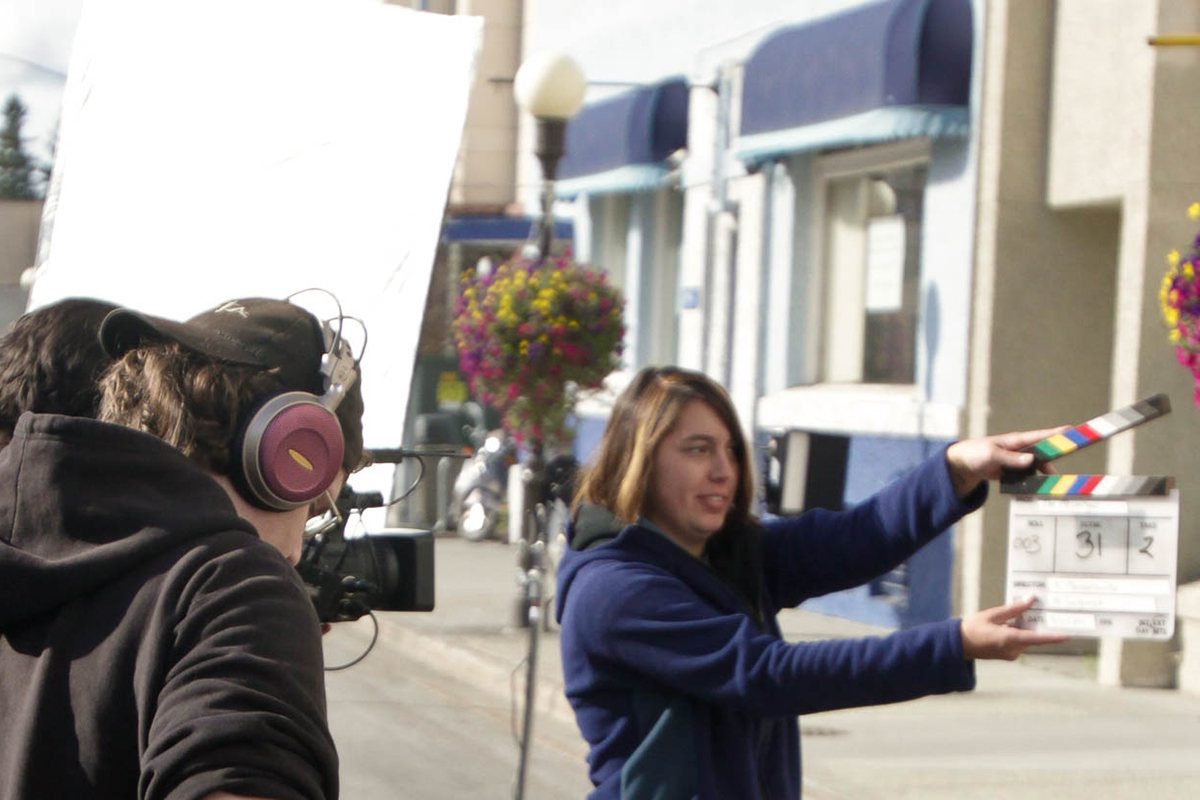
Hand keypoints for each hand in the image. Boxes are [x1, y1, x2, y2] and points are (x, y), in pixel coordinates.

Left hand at [944, 426, 1066, 497]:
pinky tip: (1035, 490)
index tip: (1073, 431)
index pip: (1041, 436)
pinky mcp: (1015, 471)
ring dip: (1044, 476)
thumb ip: (1010, 458)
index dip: (1058, 433)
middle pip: (1045, 453)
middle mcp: (1021, 450)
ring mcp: (1019, 461)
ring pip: (1038, 468)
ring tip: (1053, 484)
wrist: (964, 464)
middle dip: (1057, 457)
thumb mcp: (991, 454)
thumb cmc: (976, 453)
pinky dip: (1033, 483)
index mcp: (1017, 440)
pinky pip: (1028, 477)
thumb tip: (1031, 460)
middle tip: (1072, 462)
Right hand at [961, 597, 1068, 659]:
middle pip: (1032, 635)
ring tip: (1009, 617)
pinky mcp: (1009, 654)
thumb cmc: (973, 628)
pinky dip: (1017, 632)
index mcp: (1008, 639)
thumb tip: (1030, 600)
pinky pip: (1020, 641)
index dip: (1052, 637)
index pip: (1035, 638)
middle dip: (1032, 623)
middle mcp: (1013, 650)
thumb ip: (1013, 609)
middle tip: (1036, 609)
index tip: (1066, 636)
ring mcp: (1011, 654)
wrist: (959, 644)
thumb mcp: (992, 614)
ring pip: (1026, 638)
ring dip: (1022, 627)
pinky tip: (1006, 625)